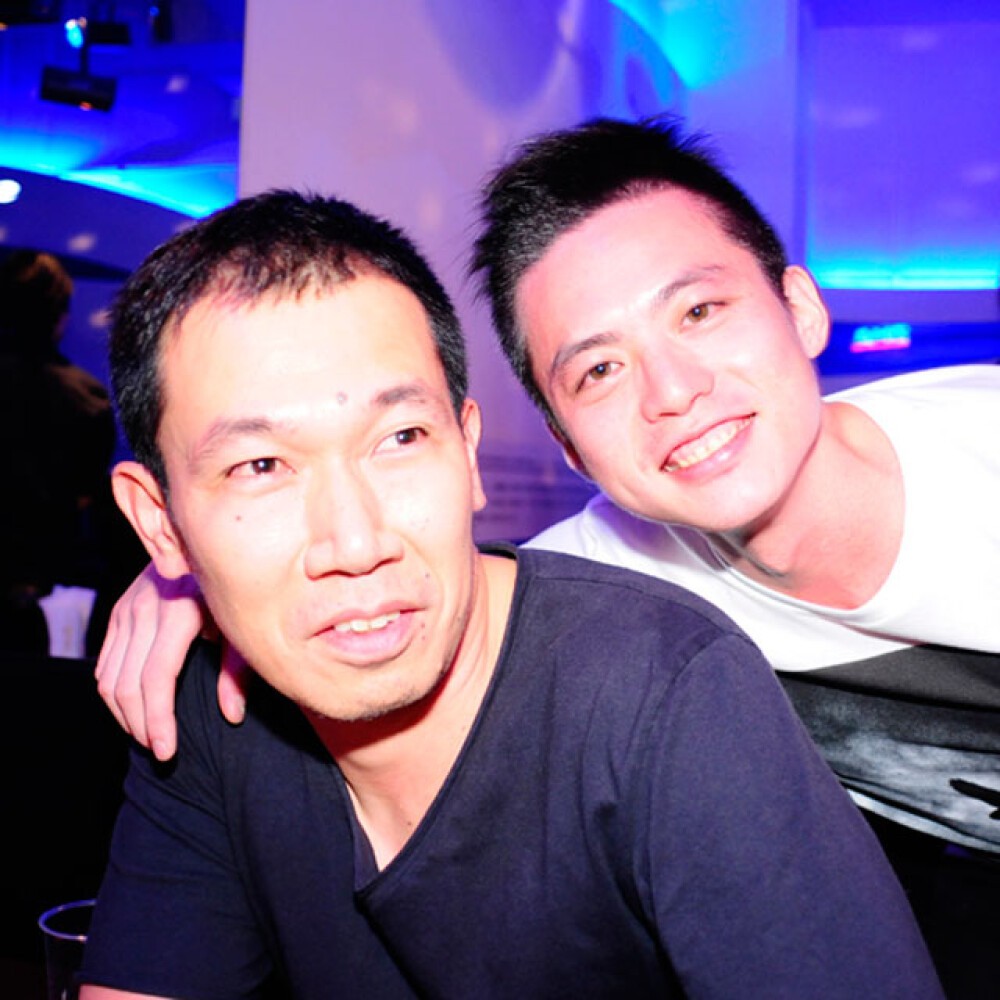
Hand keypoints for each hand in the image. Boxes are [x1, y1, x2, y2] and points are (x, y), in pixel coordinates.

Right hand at [95, 564, 247, 759]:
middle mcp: (147, 607)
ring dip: (124, 714)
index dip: (159, 719)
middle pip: (128, 683)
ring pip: (109, 677)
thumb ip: (237, 670)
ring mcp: (128, 607)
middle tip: (159, 751)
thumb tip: (232, 716)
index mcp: (180, 610)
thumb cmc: (234, 590)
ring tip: (148, 736)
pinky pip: (104, 663)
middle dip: (140, 725)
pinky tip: (134, 710)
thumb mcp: (242, 626)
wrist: (208, 546)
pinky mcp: (118, 611)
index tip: (166, 750)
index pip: (157, 678)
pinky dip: (114, 693)